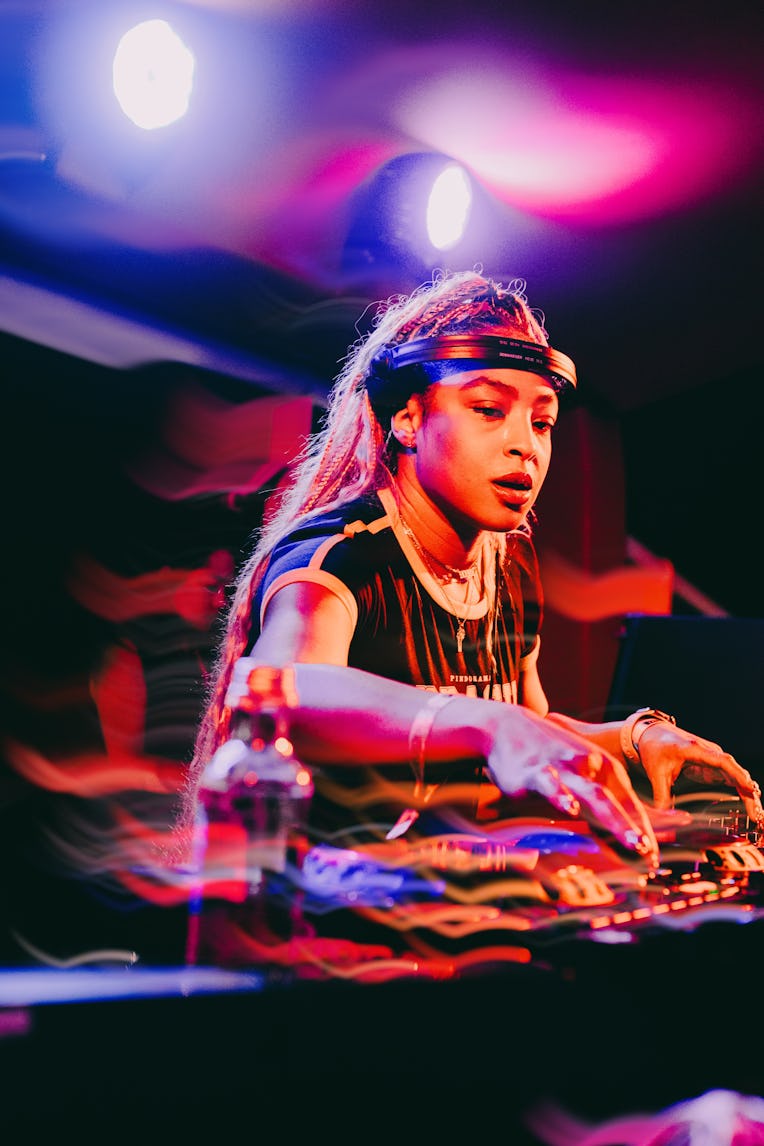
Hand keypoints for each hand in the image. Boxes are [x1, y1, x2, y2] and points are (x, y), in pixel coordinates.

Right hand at [484, 708, 658, 866]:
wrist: (506, 727)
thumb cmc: (548, 758)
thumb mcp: (579, 776)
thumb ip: (599, 805)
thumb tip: (622, 837)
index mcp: (605, 770)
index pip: (632, 805)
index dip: (645, 833)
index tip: (654, 861)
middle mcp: (590, 767)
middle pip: (620, 803)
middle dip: (638, 831)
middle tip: (651, 856)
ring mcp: (565, 768)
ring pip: (595, 796)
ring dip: (616, 820)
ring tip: (633, 842)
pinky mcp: (536, 772)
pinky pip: (552, 785)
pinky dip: (563, 797)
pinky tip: (572, 809)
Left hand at [637, 721, 763, 824]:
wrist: (652, 733)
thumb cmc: (655, 747)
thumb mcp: (656, 772)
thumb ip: (661, 794)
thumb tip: (663, 816)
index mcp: (696, 750)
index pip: (722, 761)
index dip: (737, 774)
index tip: (749, 787)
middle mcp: (709, 753)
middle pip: (735, 771)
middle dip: (748, 791)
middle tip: (756, 813)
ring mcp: (713, 759)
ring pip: (736, 776)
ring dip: (748, 794)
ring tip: (756, 814)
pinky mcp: (713, 766)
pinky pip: (731, 778)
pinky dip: (741, 791)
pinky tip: (750, 805)